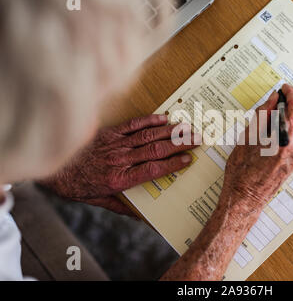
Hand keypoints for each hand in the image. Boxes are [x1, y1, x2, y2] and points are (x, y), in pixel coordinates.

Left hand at [37, 114, 199, 215]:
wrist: (52, 166)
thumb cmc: (76, 185)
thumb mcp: (98, 201)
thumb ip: (121, 207)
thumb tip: (142, 218)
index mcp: (119, 179)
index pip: (152, 170)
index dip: (172, 164)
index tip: (188, 160)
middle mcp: (120, 160)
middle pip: (155, 150)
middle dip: (179, 144)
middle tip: (197, 139)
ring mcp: (115, 144)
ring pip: (148, 136)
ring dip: (169, 131)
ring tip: (187, 127)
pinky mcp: (109, 132)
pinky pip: (132, 125)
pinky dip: (149, 121)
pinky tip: (163, 118)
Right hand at [221, 84, 292, 212]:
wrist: (246, 196)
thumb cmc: (242, 170)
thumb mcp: (248, 136)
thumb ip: (264, 114)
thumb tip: (274, 98)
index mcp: (286, 138)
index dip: (292, 92)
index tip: (284, 88)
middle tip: (281, 100)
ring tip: (278, 115)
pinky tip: (279, 128)